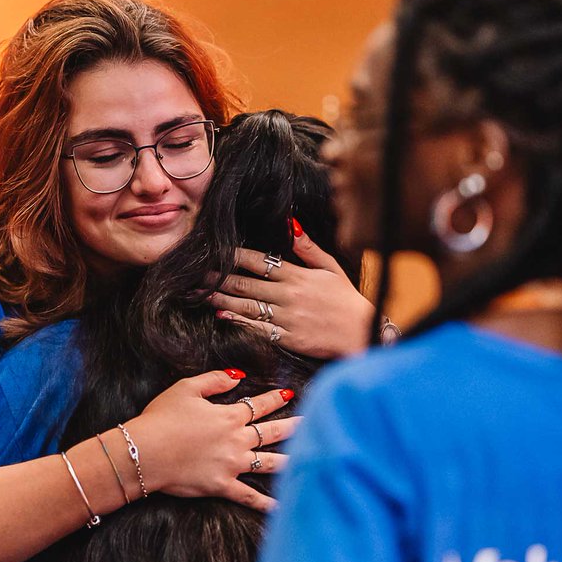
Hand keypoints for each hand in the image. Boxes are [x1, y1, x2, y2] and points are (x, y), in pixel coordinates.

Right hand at [123, 369, 299, 512]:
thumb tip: (238, 376)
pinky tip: (282, 506)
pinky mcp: (222, 485)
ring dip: (290, 459)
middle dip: (293, 426)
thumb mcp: (186, 388)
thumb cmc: (162, 418)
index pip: (259, 406)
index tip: (289, 394)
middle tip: (312, 422)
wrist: (146, 451)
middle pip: (271, 433)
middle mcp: (236, 440)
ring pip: (269, 462)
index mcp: (228, 416)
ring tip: (311, 458)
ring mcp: (232, 464)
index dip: (275, 399)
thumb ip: (215, 380)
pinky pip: (249, 496)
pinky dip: (266, 503)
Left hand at [209, 221, 373, 358]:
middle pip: (246, 285)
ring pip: (246, 307)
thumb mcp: (331, 267)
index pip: (259, 262)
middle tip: (199, 274)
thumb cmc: (346, 298)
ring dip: (221, 300)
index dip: (234, 256)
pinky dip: (238, 323)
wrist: (362, 332)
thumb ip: (308, 247)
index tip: (216, 252)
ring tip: (202, 294)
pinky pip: (258, 329)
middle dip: (219, 279)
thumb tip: (290, 223)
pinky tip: (222, 317)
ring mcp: (287, 318)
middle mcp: (289, 295)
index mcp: (297, 276)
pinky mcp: (288, 338)